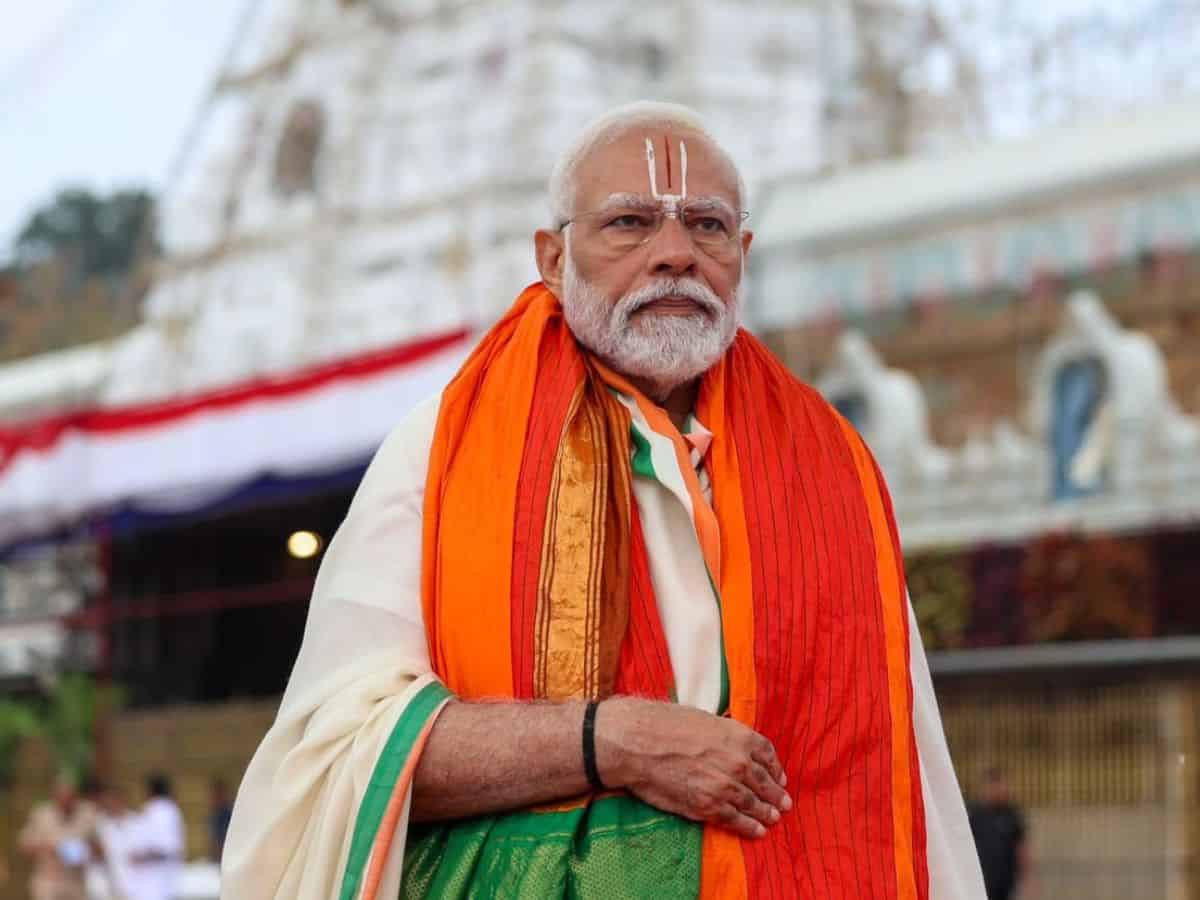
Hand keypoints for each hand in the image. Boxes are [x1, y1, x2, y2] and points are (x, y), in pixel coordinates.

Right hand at [594, 696, 790, 839]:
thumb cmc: (664, 724)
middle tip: (784, 803)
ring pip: (754, 803)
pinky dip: (749, 827)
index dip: (776, 768)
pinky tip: (757, 831)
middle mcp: (739, 761)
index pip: (767, 754)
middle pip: (765, 781)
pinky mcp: (709, 805)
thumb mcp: (703, 719)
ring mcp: (726, 785)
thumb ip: (723, 734)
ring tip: (773, 818)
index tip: (779, 777)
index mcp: (739, 735)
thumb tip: (728, 743)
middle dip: (776, 794)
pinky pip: (736, 819)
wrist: (638, 742)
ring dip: (766, 812)